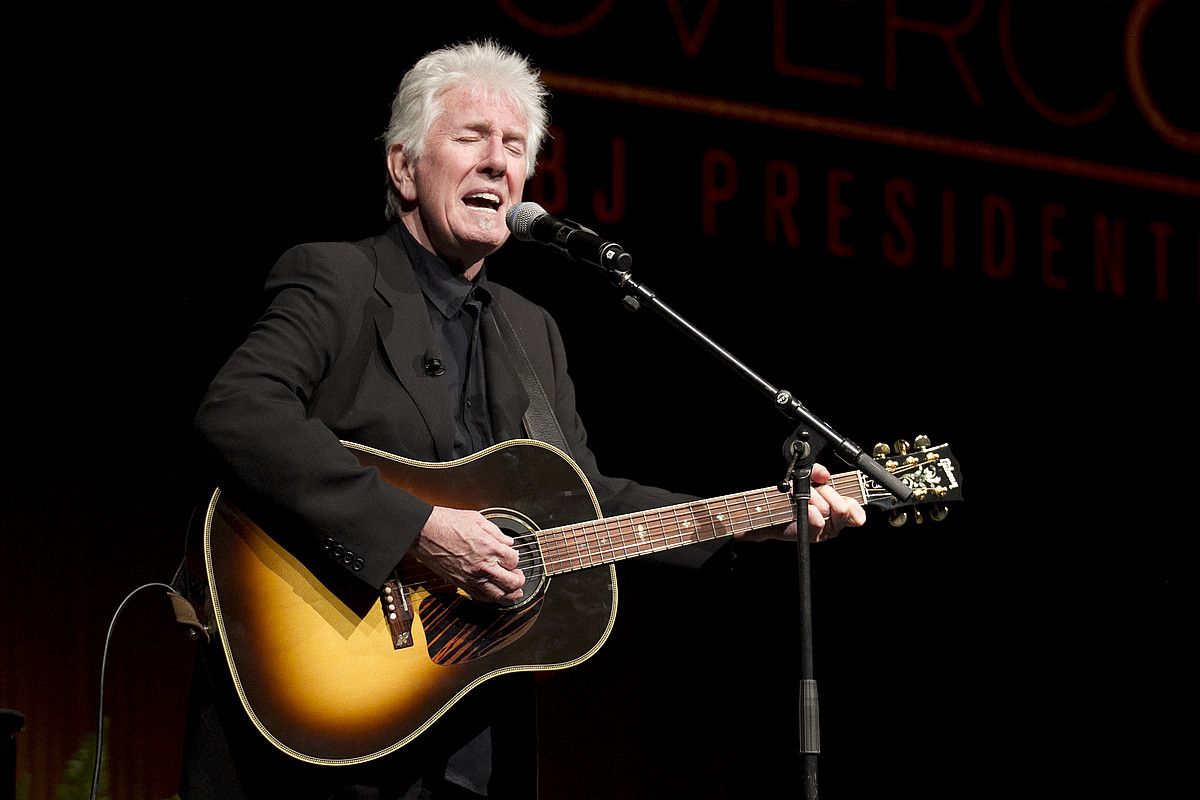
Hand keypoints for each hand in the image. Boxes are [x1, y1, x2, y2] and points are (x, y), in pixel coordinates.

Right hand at [412, 507, 525, 602]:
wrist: (424, 532)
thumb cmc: (446, 523)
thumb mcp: (477, 519)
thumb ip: (496, 532)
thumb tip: (507, 542)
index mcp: (489, 547)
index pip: (514, 560)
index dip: (515, 558)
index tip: (512, 555)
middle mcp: (483, 565)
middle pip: (512, 582)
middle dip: (519, 580)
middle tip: (520, 577)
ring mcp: (471, 577)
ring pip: (498, 595)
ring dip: (510, 595)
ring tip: (515, 593)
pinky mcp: (460, 583)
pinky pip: (480, 597)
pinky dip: (491, 599)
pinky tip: (495, 595)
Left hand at [736, 463, 865, 542]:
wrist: (769, 511)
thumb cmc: (791, 496)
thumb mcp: (807, 479)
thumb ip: (817, 472)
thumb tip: (823, 474)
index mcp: (839, 511)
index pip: (857, 513)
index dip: (852, 502)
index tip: (838, 493)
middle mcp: (834, 523)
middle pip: (843, 507)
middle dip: (825, 493)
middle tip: (812, 491)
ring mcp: (824, 531)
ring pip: (828, 511)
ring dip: (812, 498)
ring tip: (800, 498)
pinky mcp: (811, 535)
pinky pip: (818, 522)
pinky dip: (809, 510)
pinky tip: (800, 506)